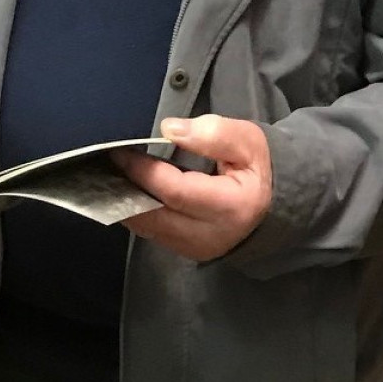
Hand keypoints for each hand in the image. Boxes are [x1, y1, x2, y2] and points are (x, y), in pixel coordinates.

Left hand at [120, 115, 273, 260]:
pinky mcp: (188, 252)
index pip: (174, 191)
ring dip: (127, 203)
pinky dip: (138, 213)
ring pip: (148, 228)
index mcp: (231, 206)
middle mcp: (211, 235)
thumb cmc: (259, 167)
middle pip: (154, 215)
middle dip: (126, 189)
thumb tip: (169, 129)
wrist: (274, 203)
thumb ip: (212, 133)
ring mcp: (197, 249)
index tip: (121, 152)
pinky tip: (131, 192)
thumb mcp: (247, 141)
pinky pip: (153, 234)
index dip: (144, 172)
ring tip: (114, 176)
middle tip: (108, 164)